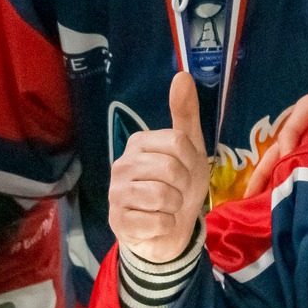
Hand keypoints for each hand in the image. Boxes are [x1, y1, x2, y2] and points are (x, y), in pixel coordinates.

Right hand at [108, 71, 209, 262]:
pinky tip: (157, 224)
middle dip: (184, 187)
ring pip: (163, 196)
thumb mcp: (189, 149)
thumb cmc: (178, 186)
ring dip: (175, 207)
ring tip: (168, 208)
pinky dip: (165, 226)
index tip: (186, 171)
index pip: (178, 143)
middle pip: (172, 169)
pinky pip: (156, 221)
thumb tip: (182, 75)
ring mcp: (116, 193)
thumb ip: (185, 113)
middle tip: (177, 193)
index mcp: (139, 142)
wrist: (166, 232)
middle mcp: (122, 164)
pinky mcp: (118, 221)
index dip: (192, 162)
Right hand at [247, 49, 307, 189]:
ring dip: (276, 178)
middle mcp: (307, 125)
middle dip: (263, 171)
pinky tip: (294, 199)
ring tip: (263, 204)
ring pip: (289, 159)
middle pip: (279, 148)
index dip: (285, 148)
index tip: (285, 169)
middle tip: (249, 196)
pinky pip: (307, 165)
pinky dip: (297, 179)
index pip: (290, 130)